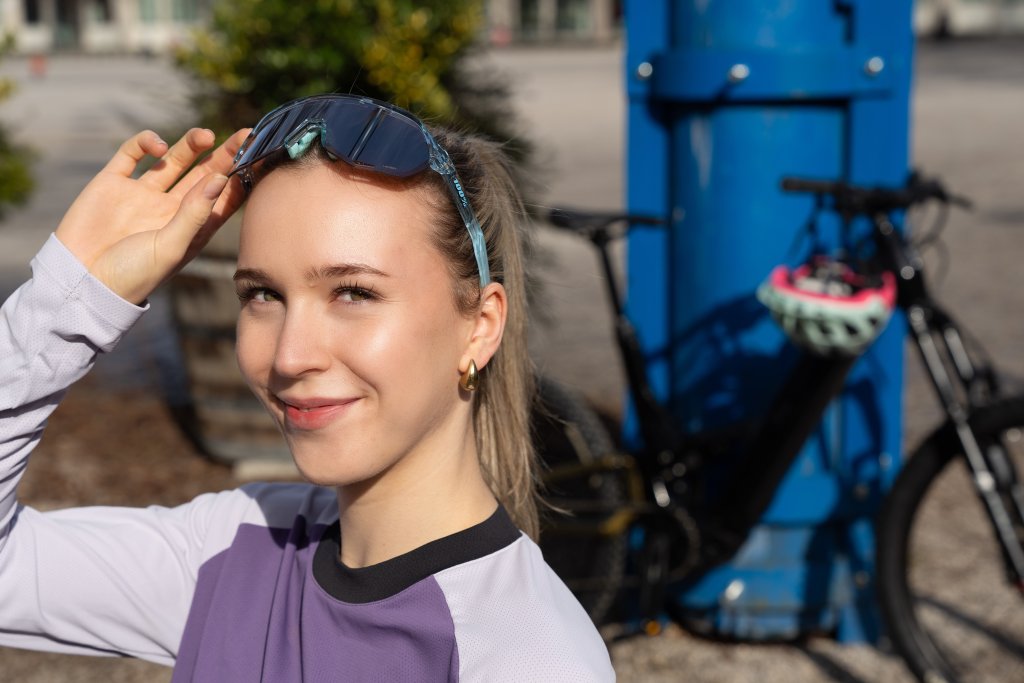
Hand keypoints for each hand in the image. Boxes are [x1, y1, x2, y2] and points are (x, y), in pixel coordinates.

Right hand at [54, 127, 249, 303]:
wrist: (80, 281)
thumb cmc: (133, 274)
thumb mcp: (170, 247)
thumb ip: (195, 213)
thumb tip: (220, 178)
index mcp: (191, 228)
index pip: (225, 198)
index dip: (243, 178)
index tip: (260, 157)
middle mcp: (171, 208)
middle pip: (205, 174)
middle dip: (224, 155)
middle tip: (244, 134)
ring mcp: (143, 194)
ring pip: (174, 161)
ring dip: (191, 145)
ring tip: (206, 135)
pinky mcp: (113, 182)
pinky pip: (132, 154)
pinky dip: (145, 144)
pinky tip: (157, 147)